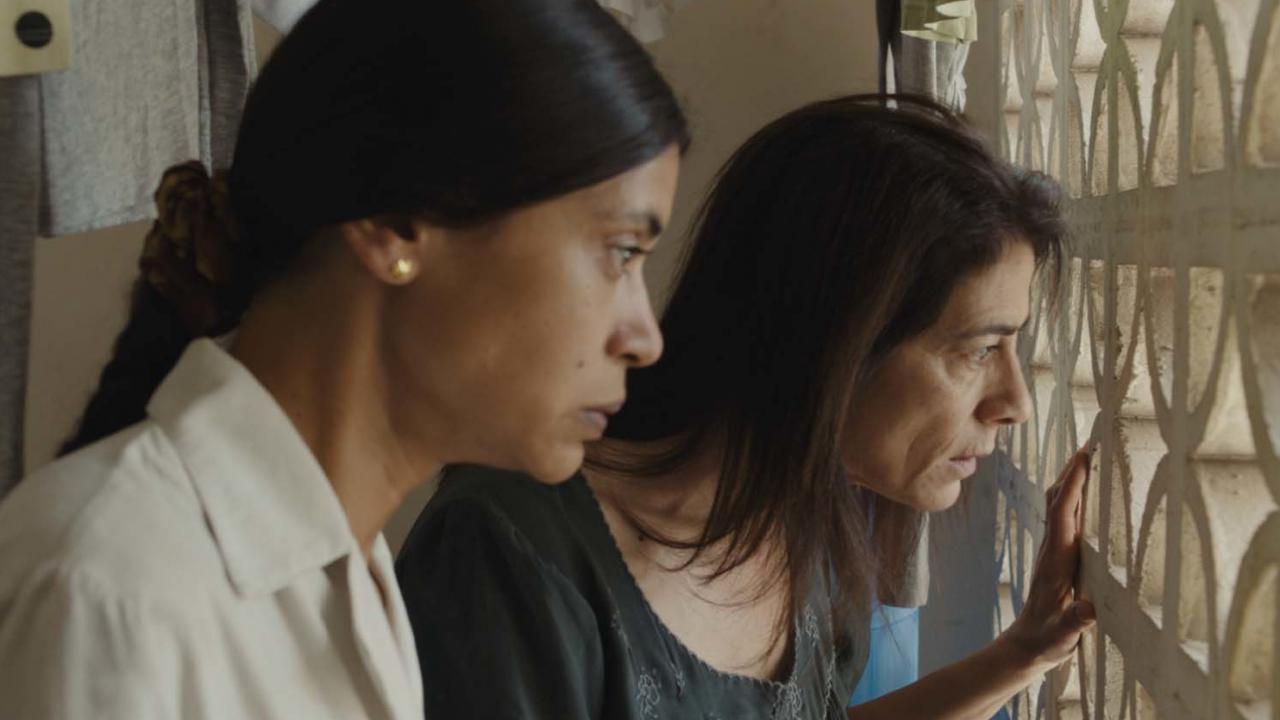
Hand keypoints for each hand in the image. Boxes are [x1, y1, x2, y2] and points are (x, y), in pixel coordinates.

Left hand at [1002, 446, 1095, 671]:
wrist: (1026, 646)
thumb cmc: (1047, 641)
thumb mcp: (1062, 637)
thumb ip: (1074, 623)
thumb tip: (1087, 609)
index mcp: (1055, 561)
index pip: (1062, 515)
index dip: (1073, 486)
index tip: (1084, 457)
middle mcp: (1052, 549)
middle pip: (1058, 500)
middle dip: (1072, 471)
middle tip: (1091, 441)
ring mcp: (1054, 551)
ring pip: (1060, 506)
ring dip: (1072, 480)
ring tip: (1090, 455)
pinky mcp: (1059, 557)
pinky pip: (1066, 518)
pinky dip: (1075, 498)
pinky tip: (1088, 492)